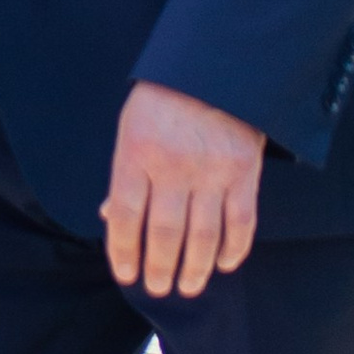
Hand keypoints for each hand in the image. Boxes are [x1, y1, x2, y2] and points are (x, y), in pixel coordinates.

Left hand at [102, 81, 264, 297]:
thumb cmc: (164, 98)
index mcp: (137, 151)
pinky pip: (241, 221)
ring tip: (189, 287)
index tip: (126, 275)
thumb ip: (124, 173)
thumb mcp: (131, 126)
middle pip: (164, 233)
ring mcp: (212, 169)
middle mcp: (173, 164)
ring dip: (195, 269)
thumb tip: (109, 218)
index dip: (123, 251)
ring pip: (203, 236)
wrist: (216, 63)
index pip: (124, 215)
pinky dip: (234, 249)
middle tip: (158, 289)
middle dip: (159, 269)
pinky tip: (225, 264)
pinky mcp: (245, 170)